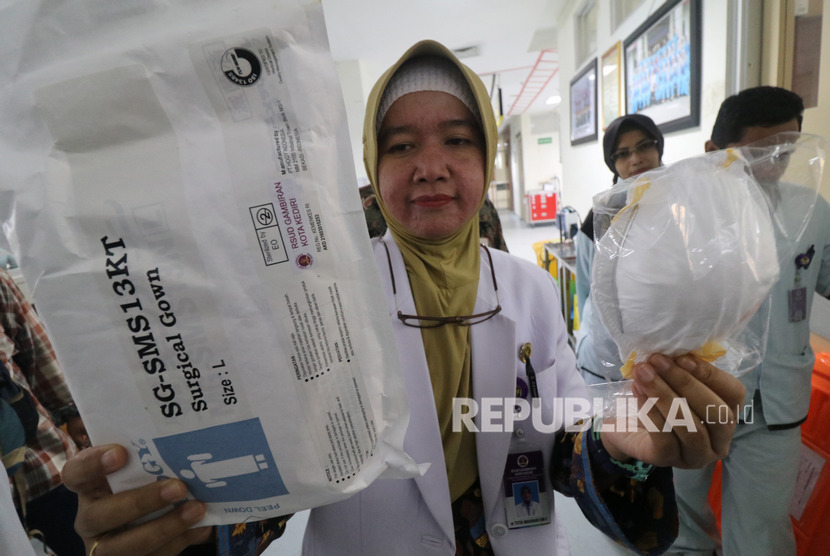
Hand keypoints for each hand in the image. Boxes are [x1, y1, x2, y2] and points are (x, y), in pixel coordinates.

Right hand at [62, 444, 212, 555]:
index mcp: (88, 487)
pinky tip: (201, 527)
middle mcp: (90, 518)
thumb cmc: (143, 482)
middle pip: (100, 516)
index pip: (75, 474)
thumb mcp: (139, 468)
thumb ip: (147, 458)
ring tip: (196, 510)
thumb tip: (181, 444)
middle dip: (141, 502)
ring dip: (164, 528)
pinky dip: (179, 542)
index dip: (92, 464)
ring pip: (124, 546)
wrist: (149, 516)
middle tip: (178, 488)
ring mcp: (105, 546)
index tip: (120, 453)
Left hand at [600, 353, 745, 468]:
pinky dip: (651, 412)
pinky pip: (665, 438)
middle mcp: (719, 440)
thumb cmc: (659, 401)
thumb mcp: (674, 383)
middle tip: (657, 360)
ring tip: (644, 373)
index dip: (712, 375)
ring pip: (691, 428)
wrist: (627, 428)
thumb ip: (683, 370)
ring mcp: (696, 455)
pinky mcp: (669, 460)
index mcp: (728, 415)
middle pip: (715, 413)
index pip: (734, 395)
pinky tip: (638, 392)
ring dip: (665, 396)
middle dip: (685, 383)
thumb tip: (675, 351)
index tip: (683, 357)